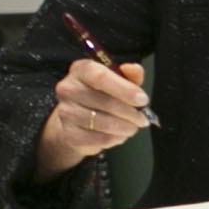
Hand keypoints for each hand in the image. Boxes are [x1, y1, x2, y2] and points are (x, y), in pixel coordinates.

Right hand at [31, 57, 149, 179]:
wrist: (76, 119)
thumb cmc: (100, 94)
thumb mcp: (117, 80)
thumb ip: (129, 74)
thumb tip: (135, 70)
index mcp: (81, 69)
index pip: (101, 77)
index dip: (125, 89)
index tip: (142, 100)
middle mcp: (68, 88)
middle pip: (104, 102)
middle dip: (130, 113)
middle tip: (143, 119)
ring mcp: (66, 112)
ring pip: (103, 123)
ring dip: (125, 127)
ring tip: (133, 127)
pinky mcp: (69, 133)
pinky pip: (99, 139)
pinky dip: (115, 138)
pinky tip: (120, 135)